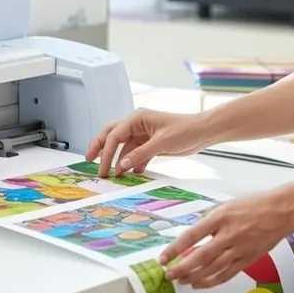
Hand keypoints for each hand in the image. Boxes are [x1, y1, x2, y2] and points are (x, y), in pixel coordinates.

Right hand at [85, 109, 211, 176]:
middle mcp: (137, 124)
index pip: (114, 135)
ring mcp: (144, 134)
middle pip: (112, 135)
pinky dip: (133, 163)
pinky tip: (133, 173)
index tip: (103, 168)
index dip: (106, 152)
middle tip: (90, 161)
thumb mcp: (161, 143)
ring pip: (124, 147)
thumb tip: (122, 165)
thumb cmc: (185, 130)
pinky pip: (136, 154)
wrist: (203, 132)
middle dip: (100, 148)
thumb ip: (140, 154)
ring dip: (119, 160)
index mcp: (137, 118)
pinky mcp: (151, 144)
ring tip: (114, 174)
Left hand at [157, 192, 293, 288]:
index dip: (175, 249)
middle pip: (201, 257)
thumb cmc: (254, 204)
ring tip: (181, 281)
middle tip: (169, 275)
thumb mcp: (225, 205)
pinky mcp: (249, 259)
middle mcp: (229, 235)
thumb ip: (208, 220)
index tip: (163, 258)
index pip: (192, 236)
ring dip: (195, 277)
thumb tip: (193, 235)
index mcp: (220, 218)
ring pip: (213, 269)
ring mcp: (240, 249)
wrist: (281, 211)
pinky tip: (201, 284)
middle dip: (182, 268)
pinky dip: (212, 281)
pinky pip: (227, 274)